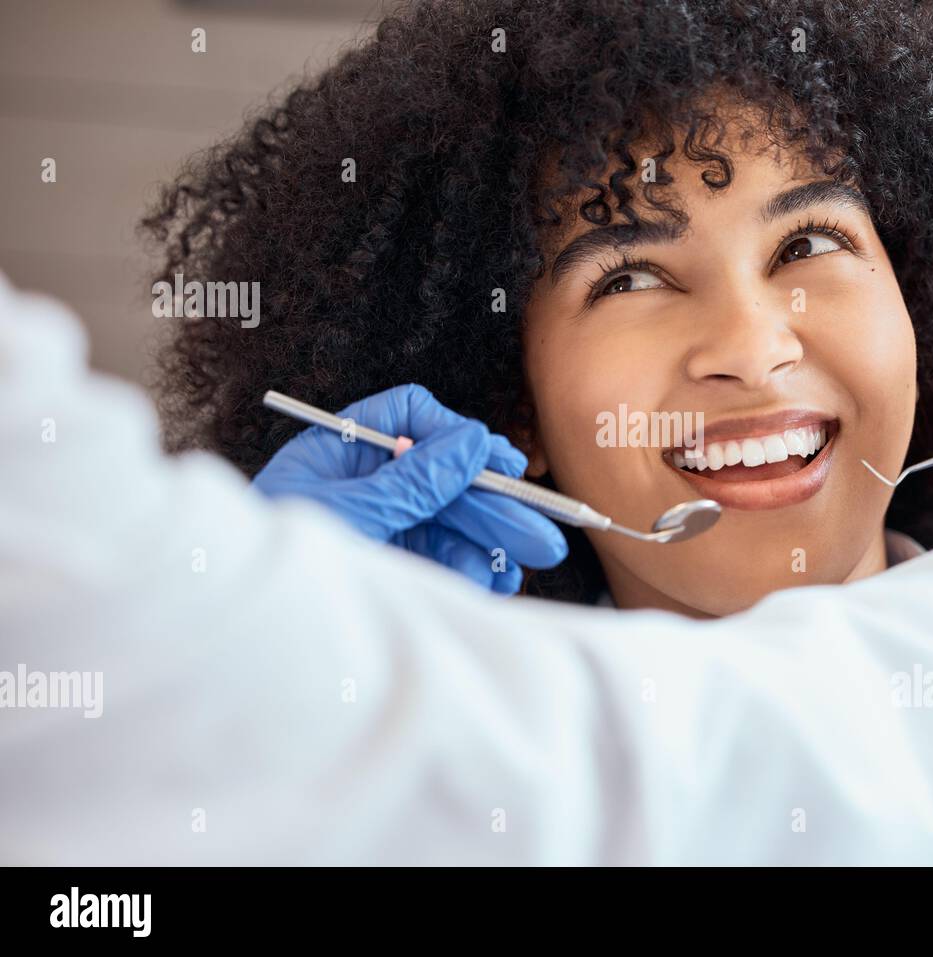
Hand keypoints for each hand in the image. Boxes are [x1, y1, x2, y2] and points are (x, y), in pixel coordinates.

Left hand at [253, 384, 567, 592]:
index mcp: (336, 453)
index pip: (407, 417)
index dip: (452, 433)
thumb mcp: (349, 515)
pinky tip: (490, 581)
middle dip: (493, 506)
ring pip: (449, 523)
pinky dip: (469, 570)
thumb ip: (415, 481)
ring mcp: (377, 528)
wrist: (236, 649)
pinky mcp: (387, 567)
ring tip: (520, 567)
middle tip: (541, 530)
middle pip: (442, 478)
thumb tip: (471, 442)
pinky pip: (440, 559)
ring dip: (489, 543)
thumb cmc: (271, 570)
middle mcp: (361, 486)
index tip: (493, 460)